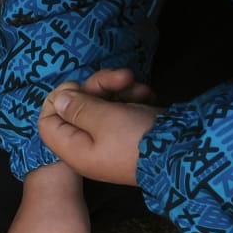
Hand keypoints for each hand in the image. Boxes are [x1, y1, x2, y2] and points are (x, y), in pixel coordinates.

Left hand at [38, 75, 158, 185]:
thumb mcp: (104, 119)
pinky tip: (148, 95)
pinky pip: (122, 110)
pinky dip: (133, 99)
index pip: (47, 123)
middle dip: (97, 87)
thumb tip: (58, 99)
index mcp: (75, 149)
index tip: (77, 88)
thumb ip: (77, 107)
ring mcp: (110, 140)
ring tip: (140, 88)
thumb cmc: (138, 139)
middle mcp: (89, 146)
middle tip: (121, 77)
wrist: (184, 154)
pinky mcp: (130, 133)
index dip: (58, 100)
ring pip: (102, 105)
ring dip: (120, 89)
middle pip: (77, 108)